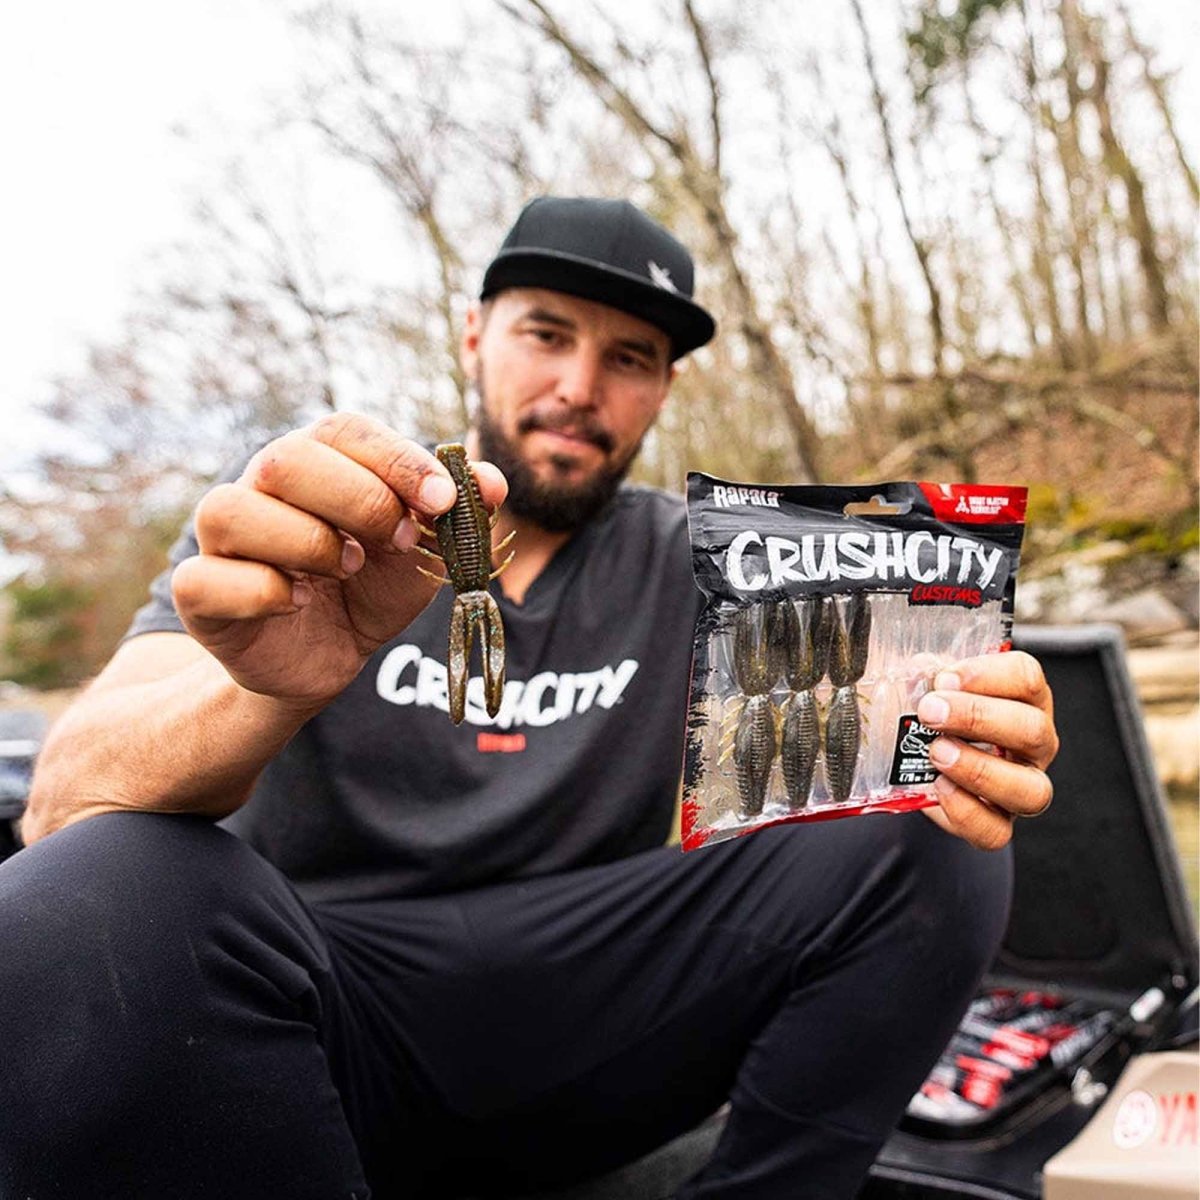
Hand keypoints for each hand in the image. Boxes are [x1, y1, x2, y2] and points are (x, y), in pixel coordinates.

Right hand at [172, 413, 506, 709]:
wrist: (324, 659)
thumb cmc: (367, 589)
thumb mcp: (422, 552)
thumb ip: (456, 514)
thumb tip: (492, 484)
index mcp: (317, 462)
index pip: (345, 430)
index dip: (398, 459)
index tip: (444, 501)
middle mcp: (259, 487)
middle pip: (286, 460)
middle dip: (359, 500)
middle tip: (398, 539)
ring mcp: (221, 539)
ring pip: (231, 510)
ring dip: (307, 543)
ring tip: (346, 569)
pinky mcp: (199, 592)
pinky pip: (206, 578)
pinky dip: (262, 591)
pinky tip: (297, 602)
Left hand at [916, 651, 1057, 849]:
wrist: (912, 761)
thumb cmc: (930, 713)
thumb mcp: (926, 685)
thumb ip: (924, 674)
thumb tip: (920, 668)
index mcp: (1022, 698)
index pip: (1026, 677)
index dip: (986, 675)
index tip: (944, 677)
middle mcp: (1033, 743)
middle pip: (1031, 729)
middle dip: (978, 717)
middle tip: (931, 711)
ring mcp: (1022, 785)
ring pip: (1031, 789)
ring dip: (980, 770)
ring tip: (937, 752)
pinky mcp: (998, 822)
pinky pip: (997, 830)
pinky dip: (967, 812)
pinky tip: (938, 787)